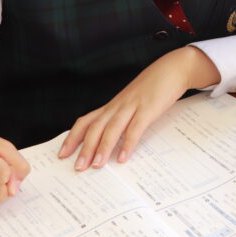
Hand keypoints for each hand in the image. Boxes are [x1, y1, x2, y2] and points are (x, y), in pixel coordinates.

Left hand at [58, 46, 220, 170]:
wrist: (172, 69)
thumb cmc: (153, 86)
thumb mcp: (132, 101)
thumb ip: (122, 116)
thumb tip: (113, 139)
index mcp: (112, 105)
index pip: (86, 121)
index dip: (72, 137)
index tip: (62, 154)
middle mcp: (118, 106)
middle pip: (95, 127)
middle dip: (84, 149)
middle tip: (78, 167)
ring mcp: (132, 106)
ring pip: (111, 128)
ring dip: (102, 148)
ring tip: (97, 165)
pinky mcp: (148, 109)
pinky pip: (135, 128)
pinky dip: (128, 144)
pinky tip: (123, 157)